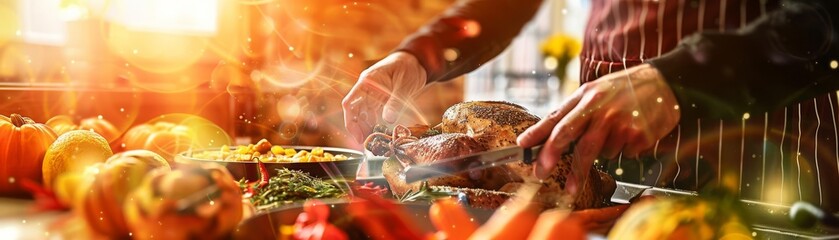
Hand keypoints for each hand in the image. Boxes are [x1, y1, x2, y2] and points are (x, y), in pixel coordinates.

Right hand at [342, 52, 426, 142]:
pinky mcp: (380, 99)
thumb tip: (388, 119)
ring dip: (365, 127)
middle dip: (357, 128)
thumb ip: (394, 101)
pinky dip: (373, 123)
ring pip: (363, 114)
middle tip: (365, 143)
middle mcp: (366, 88)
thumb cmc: (408, 67)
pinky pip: (372, 113)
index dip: (350, 120)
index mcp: (367, 81)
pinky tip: (377, 133)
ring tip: (372, 141)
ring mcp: (372, 94)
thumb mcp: (403, 84)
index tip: (356, 134)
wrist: (416, 61)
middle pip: (355, 111)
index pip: (350, 102)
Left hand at [517, 64, 679, 192]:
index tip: (522, 146)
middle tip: (541, 175)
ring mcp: (621, 123)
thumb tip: (545, 135)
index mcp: (586, 97)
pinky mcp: (639, 136)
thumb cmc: (623, 88)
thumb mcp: (594, 91)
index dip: (537, 134)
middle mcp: (601, 110)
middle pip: (573, 141)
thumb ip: (571, 112)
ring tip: (615, 133)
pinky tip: (633, 132)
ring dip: (602, 152)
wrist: (665, 81)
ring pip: (600, 153)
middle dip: (554, 159)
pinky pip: (623, 154)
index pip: (557, 118)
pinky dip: (624, 149)